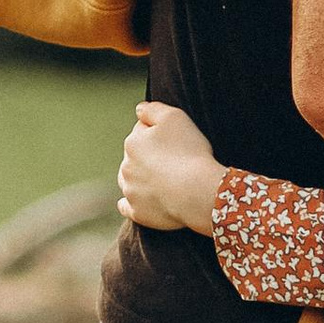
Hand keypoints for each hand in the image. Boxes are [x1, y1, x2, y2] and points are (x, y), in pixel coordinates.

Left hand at [118, 102, 226, 235]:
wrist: (197, 192)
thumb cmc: (189, 152)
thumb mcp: (174, 117)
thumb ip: (152, 109)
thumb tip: (139, 110)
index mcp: (132, 143)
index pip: (142, 132)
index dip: (159, 134)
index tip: (176, 139)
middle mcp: (125, 167)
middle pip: (135, 157)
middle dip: (148, 157)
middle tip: (173, 160)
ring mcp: (130, 192)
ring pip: (129, 181)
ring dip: (140, 178)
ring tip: (162, 180)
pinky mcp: (138, 213)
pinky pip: (128, 207)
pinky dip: (133, 203)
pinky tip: (143, 201)